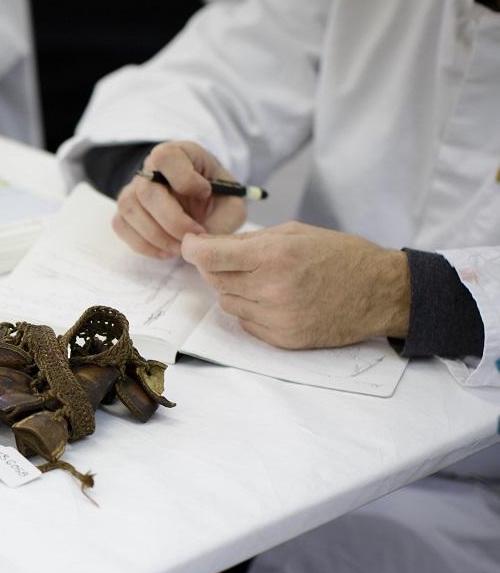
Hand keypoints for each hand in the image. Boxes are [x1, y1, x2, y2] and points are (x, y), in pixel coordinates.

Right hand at [113, 141, 246, 258]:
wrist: (202, 206)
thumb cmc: (217, 199)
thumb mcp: (232, 204)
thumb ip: (223, 220)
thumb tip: (199, 241)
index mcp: (178, 154)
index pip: (166, 157)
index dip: (184, 179)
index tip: (205, 193)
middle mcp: (149, 169)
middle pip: (146, 191)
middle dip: (172, 221)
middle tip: (194, 236)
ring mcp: (132, 189)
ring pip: (130, 210)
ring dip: (157, 236)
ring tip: (181, 247)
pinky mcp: (124, 212)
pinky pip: (121, 226)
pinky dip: (144, 245)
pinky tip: (166, 250)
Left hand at [181, 222, 410, 348]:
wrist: (381, 292)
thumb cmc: (340, 255)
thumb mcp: (295, 233)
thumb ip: (248, 241)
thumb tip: (207, 245)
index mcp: (275, 256)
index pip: (210, 258)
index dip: (193, 250)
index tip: (191, 246)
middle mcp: (272, 288)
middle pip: (214, 280)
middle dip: (216, 267)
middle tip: (235, 259)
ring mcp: (277, 317)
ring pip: (227, 303)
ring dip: (234, 289)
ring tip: (262, 278)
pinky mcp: (283, 339)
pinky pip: (245, 322)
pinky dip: (250, 309)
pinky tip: (273, 298)